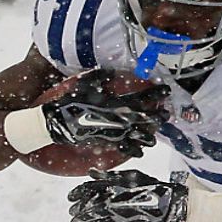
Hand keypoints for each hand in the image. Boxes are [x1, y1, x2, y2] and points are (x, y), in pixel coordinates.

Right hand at [42, 71, 171, 157]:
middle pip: (144, 118)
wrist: (55, 122)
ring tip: (156, 134)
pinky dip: (134, 150)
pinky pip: (124, 149)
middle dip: (157, 116)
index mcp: (114, 102)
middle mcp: (116, 118)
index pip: (140, 97)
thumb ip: (100, 76)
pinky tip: (141, 150)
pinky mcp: (104, 143)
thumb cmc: (69, 100)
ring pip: (137, 135)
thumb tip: (113, 71)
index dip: (155, 94)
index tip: (166, 91)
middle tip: (166, 114)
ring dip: (149, 135)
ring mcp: (111, 132)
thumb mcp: (83, 82)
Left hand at [68, 169, 187, 221]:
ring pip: (96, 217)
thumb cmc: (149, 187)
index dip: (79, 192)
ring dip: (83, 220)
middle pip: (91, 203)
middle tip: (71, 212)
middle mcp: (116, 198)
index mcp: (116, 184)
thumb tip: (92, 173)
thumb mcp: (130, 175)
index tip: (70, 197)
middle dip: (80, 209)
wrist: (168, 203)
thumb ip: (110, 175)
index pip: (92, 187)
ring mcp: (120, 212)